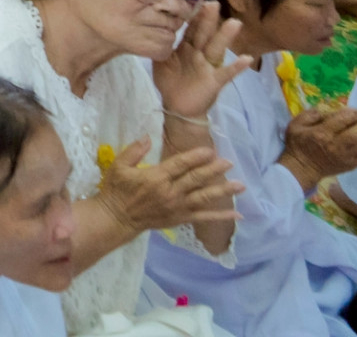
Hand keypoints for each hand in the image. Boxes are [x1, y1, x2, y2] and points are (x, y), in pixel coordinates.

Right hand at [97, 140, 241, 233]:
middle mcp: (170, 192)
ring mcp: (177, 207)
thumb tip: (148, 137)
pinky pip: (204, 217)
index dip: (196, 157)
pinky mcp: (181, 218)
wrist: (116, 218)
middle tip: (229, 162)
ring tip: (240, 185)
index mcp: (155, 177)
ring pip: (204, 197)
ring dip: (222, 191)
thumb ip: (134, 151)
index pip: (180, 165)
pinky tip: (236, 214)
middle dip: (214, 170)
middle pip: (196, 179)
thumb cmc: (116, 190)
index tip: (210, 150)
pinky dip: (220, 216)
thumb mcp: (118, 166)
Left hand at [153, 0, 247, 119]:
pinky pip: (226, 73)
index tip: (196, 0)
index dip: (193, 16)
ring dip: (225, 36)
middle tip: (214, 3)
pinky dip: (237, 67)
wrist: (176, 105)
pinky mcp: (214, 81)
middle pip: (204, 34)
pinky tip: (246, 58)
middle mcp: (199, 53)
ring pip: (217, 49)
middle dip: (208, 20)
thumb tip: (147, 26)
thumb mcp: (160, 60)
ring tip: (234, 23)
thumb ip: (159, 44)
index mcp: (185, 47)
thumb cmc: (169, 80)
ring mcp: (208, 66)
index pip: (190, 29)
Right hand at [282, 105, 356, 180]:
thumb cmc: (298, 145)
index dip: (353, 113)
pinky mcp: (350, 165)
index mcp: (322, 133)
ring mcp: (345, 157)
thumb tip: (325, 109)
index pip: (341, 120)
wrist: (301, 169)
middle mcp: (336, 145)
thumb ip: (309, 114)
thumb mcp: (295, 125)